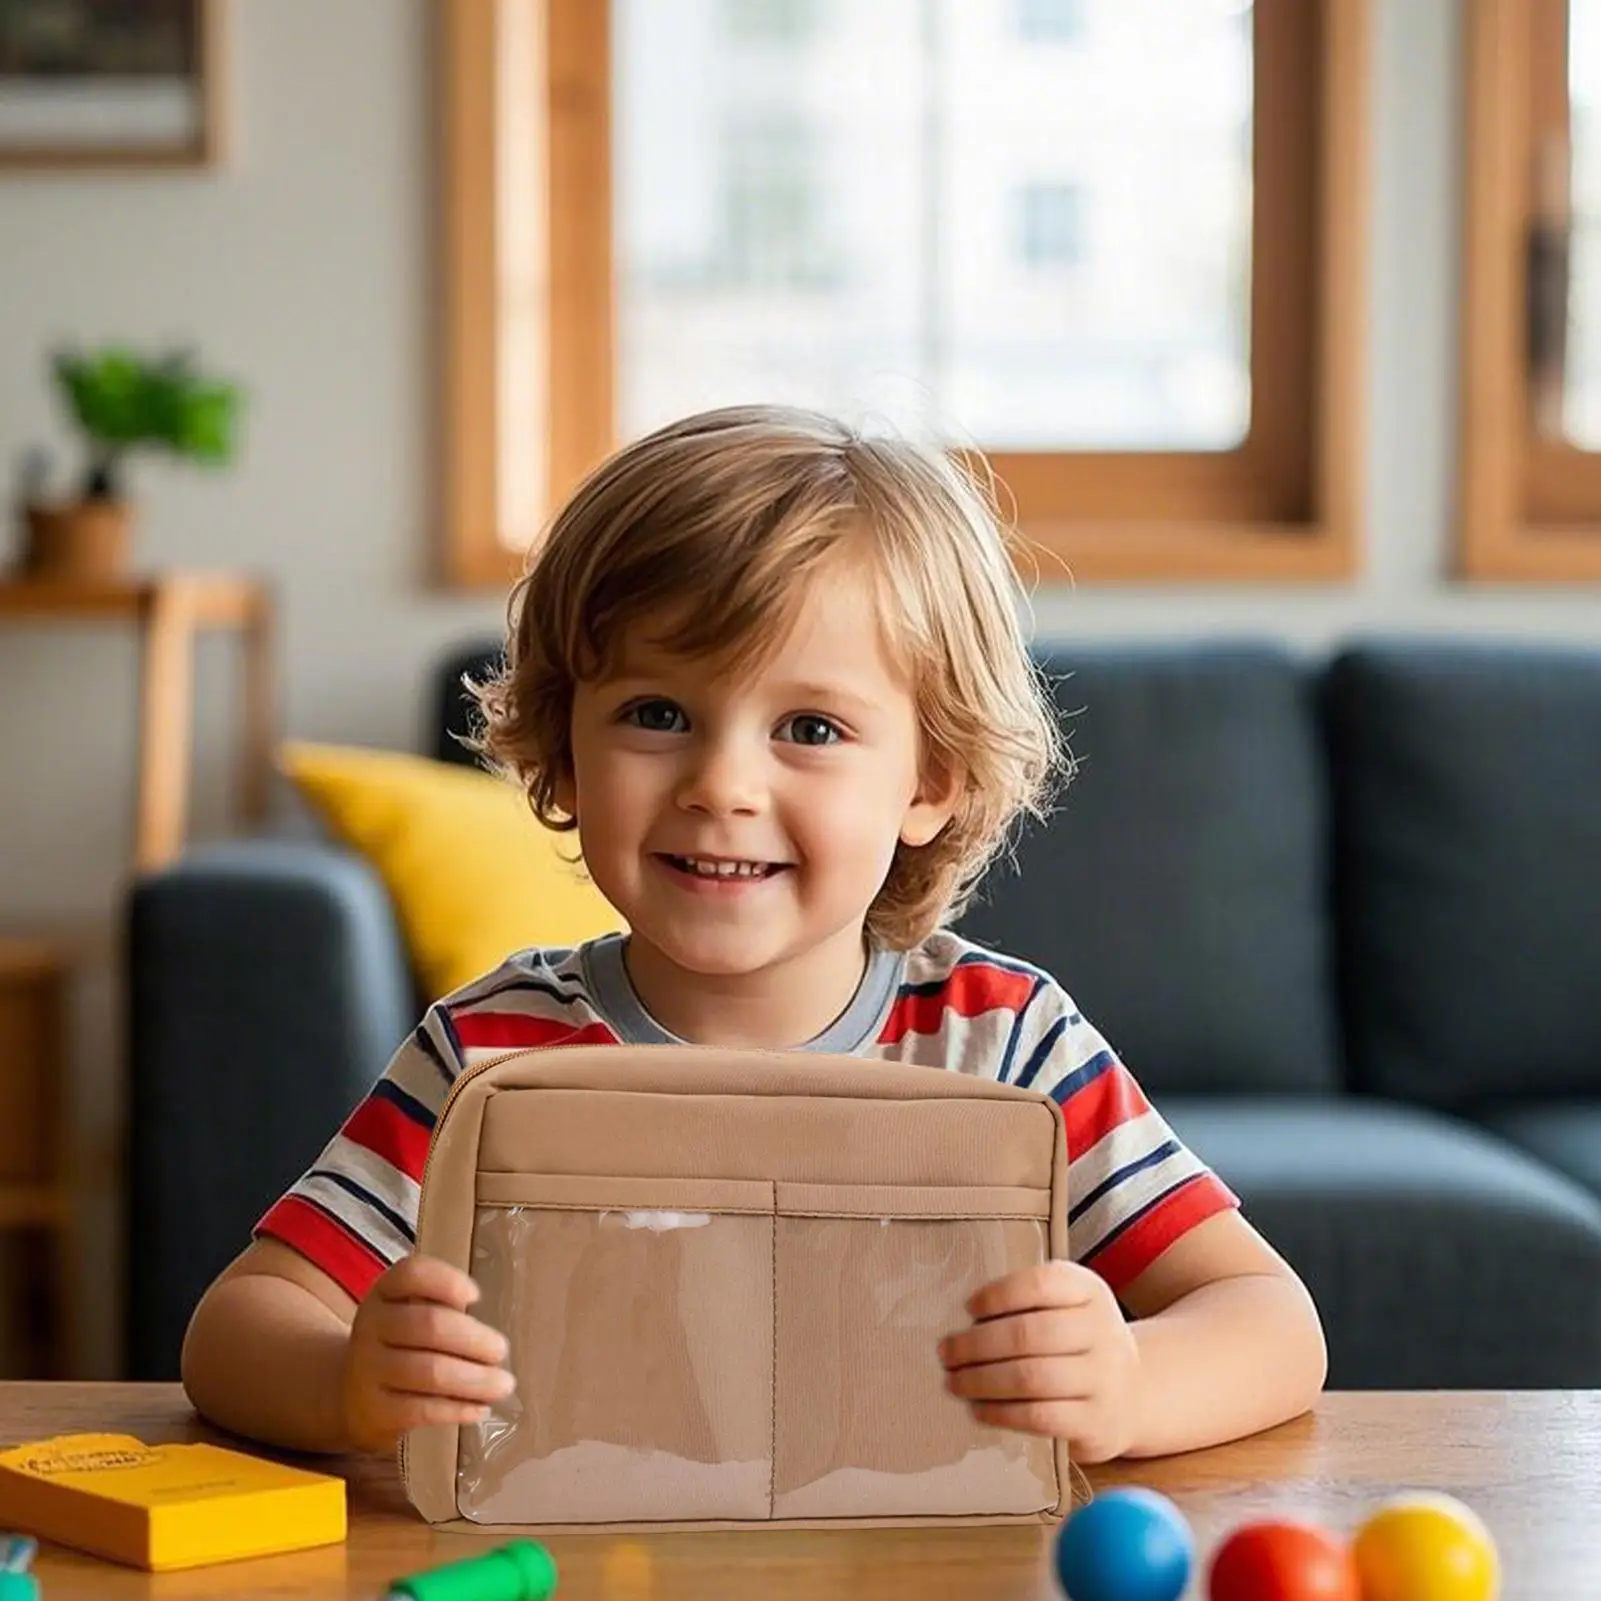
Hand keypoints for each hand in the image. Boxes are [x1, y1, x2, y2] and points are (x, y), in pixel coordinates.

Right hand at [342, 1254, 515, 1453]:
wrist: (351, 1397)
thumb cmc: (401, 1344)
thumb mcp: (411, 1313)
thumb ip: (444, 1308)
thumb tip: (490, 1333)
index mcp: (385, 1292)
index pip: (411, 1274)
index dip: (447, 1282)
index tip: (477, 1295)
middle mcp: (372, 1326)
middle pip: (429, 1325)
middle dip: (474, 1339)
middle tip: (501, 1350)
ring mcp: (369, 1369)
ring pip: (430, 1371)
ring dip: (475, 1379)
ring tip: (502, 1384)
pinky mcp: (375, 1411)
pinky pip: (422, 1409)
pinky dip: (458, 1408)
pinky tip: (480, 1408)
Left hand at [938, 1260, 1140, 1463]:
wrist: (1135, 1392)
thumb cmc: (1079, 1341)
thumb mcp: (1068, 1306)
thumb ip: (1028, 1302)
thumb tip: (963, 1317)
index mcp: (1089, 1292)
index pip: (1041, 1283)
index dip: (998, 1295)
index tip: (968, 1307)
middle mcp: (1102, 1331)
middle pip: (1028, 1334)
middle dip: (976, 1344)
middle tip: (946, 1352)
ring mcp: (1104, 1379)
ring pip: (1030, 1377)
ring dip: (981, 1380)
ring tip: (954, 1381)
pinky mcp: (1096, 1422)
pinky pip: (1039, 1416)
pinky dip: (1001, 1413)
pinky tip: (979, 1409)